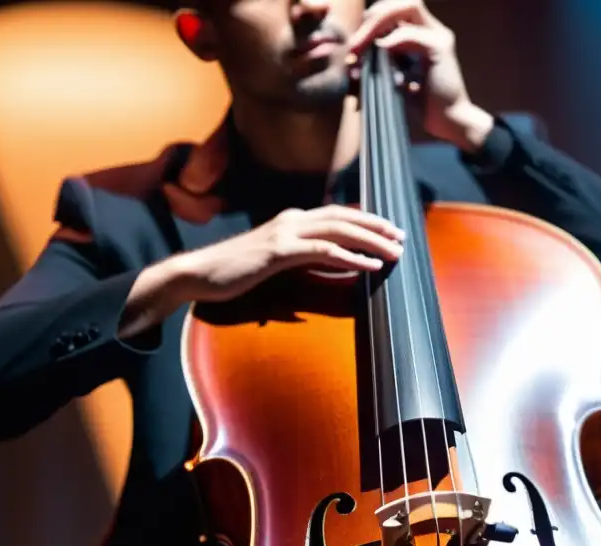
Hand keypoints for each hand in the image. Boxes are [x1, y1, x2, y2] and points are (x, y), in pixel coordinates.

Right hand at [120, 206, 402, 338]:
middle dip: (376, 225)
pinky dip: (351, 258)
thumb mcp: (275, 262)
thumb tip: (334, 266)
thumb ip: (303, 259)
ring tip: (395, 251)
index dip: (366, 221)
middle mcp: (291, 220)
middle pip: (344, 216)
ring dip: (371, 240)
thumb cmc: (234, 272)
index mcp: (291, 221)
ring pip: (339, 230)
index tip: (390, 231)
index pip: (337, 214)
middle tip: (402, 237)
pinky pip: (323, 252)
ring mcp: (285, 233)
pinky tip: (370, 265)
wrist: (198, 275)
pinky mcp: (279, 252)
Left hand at [347, 0, 494, 152]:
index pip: (396, 9)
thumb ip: (382, 60)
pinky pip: (411, 34)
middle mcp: (433, 30)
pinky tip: (379, 54)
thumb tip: (353, 54)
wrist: (449, 122)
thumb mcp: (396, 77)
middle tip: (354, 44)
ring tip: (361, 46)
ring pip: (408, 7)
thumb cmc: (422, 105)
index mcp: (423, 34)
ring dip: (379, 23)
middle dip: (373, 17)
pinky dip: (392, 41)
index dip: (373, 18)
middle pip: (400, 2)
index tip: (356, 42)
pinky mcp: (441, 49)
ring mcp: (439, 37)